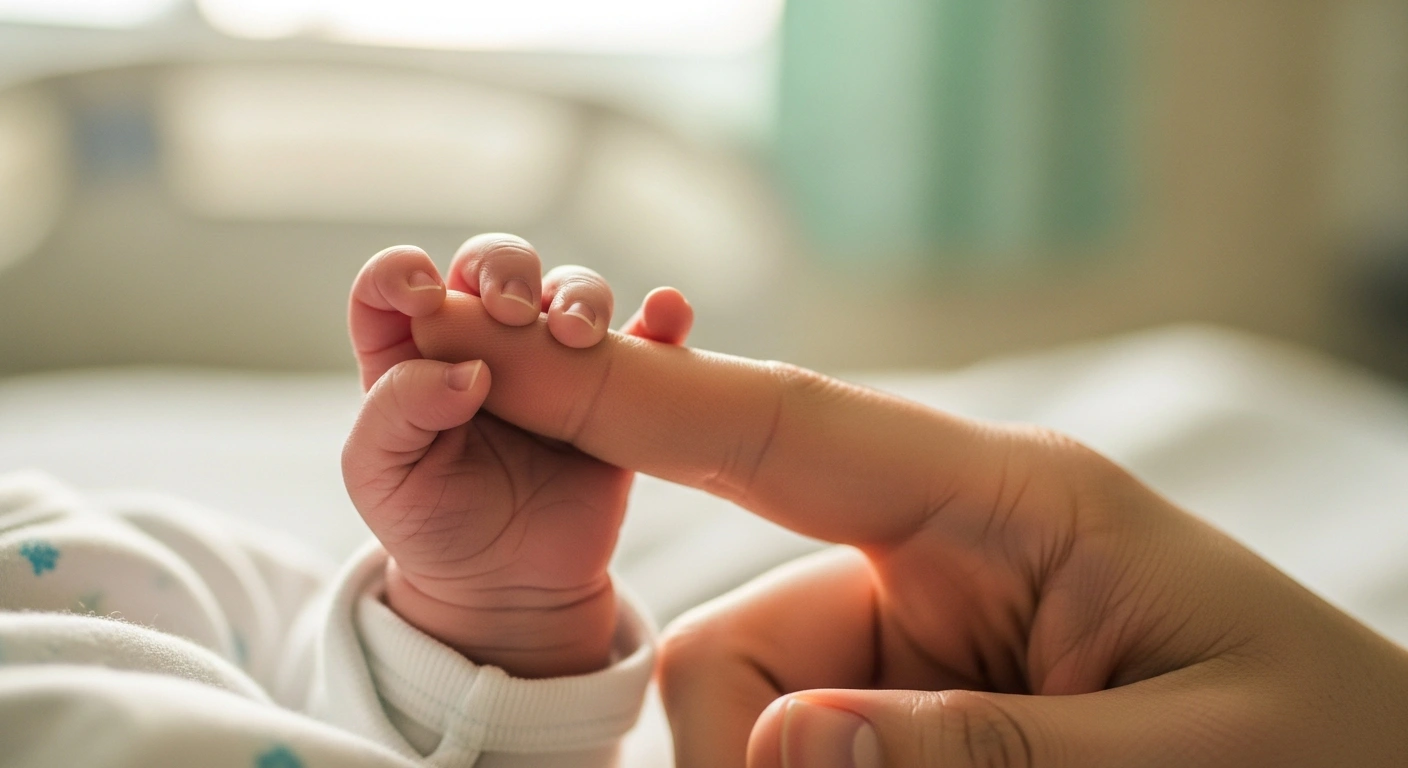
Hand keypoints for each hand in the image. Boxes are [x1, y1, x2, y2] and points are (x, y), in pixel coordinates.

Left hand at [342, 234, 691, 677]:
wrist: (510, 589)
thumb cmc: (433, 528)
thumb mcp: (379, 478)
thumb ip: (396, 412)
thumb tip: (468, 371)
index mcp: (412, 353)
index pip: (394, 283)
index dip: (402, 272)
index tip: (423, 298)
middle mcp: (483, 341)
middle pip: (494, 264)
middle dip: (504, 267)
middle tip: (511, 308)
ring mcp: (552, 361)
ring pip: (570, 289)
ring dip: (579, 294)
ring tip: (577, 337)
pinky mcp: (611, 388)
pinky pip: (646, 339)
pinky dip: (662, 318)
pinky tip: (666, 314)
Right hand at [406, 310, 1407, 765]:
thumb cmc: (1327, 745)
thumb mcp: (1180, 756)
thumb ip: (983, 749)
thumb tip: (785, 750)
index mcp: (1005, 501)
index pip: (782, 429)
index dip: (635, 396)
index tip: (506, 354)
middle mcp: (935, 553)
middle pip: (737, 645)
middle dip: (749, 755)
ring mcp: (915, 634)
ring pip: (752, 714)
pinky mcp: (910, 703)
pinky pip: (800, 748)